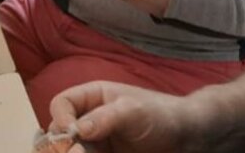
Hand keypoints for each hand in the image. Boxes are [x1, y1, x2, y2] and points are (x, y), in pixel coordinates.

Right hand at [49, 82, 194, 152]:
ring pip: (69, 151)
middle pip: (58, 133)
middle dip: (62, 145)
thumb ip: (105, 117)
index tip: (72, 135)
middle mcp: (88, 120)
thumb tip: (77, 130)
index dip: (61, 119)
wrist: (186, 139)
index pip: (61, 104)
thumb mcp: (133, 111)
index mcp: (92, 98)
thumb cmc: (161, 115)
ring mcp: (94, 144)